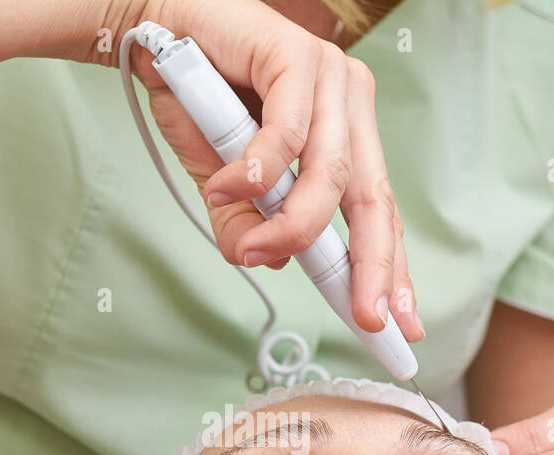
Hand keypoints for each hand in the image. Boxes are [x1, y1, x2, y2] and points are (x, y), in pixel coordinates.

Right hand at [127, 0, 422, 340]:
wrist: (156, 31)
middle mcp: (349, 108)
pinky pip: (289, 130)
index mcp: (346, 138)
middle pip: (372, 199)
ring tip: (252, 245)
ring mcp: (329, 79)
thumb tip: (266, 260)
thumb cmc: (197, 99)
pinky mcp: (295, 55)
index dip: (389, 270)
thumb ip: (246, 224)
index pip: (376, 214)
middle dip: (372, 264)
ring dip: (291, 222)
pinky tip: (231, 186)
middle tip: (366, 312)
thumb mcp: (224, 184)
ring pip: (330, 172)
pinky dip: (258, 168)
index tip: (398, 324)